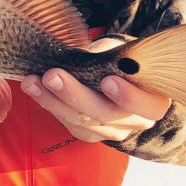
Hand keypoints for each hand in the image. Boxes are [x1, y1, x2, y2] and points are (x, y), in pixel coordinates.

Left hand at [20, 37, 171, 142]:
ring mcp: (113, 131)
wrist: (115, 73)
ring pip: (82, 121)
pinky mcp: (91, 134)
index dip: (129, 96)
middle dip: (75, 94)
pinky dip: (50, 105)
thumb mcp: (122, 51)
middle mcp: (136, 121)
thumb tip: (88, 55)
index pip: (148, 105)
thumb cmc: (122, 59)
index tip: (107, 81)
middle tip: (51, 75)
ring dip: (52, 100)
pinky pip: (69, 124)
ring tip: (31, 81)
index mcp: (154, 99)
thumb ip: (111, 55)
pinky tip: (35, 90)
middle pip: (105, 114)